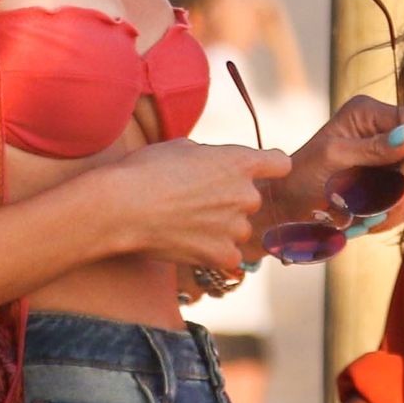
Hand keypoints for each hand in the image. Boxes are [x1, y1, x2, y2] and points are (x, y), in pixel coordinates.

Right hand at [117, 139, 291, 277]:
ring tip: (184, 223)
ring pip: (238, 228)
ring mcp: (236, 228)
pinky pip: (229, 255)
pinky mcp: (223, 255)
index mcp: (240, 161)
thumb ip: (208, 157)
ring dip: (220, 227)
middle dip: (229, 200)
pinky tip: (188, 244)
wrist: (123, 207)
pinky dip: (212, 252)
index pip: (279, 164)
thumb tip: (209, 167)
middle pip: (251, 199)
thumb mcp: (181, 147)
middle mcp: (246, 195)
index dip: (268, 167)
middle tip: (195, 201)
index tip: (254, 172)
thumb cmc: (146, 170)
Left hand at [278, 94, 403, 234]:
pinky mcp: (389, 182)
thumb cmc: (301, 175)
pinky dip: (391, 215)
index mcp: (366, 113)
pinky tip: (368, 221)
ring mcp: (388, 158)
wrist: (290, 204)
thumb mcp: (333, 158)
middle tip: (381, 210)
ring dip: (395, 206)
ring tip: (365, 219)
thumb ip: (370, 148)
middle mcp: (381, 131)